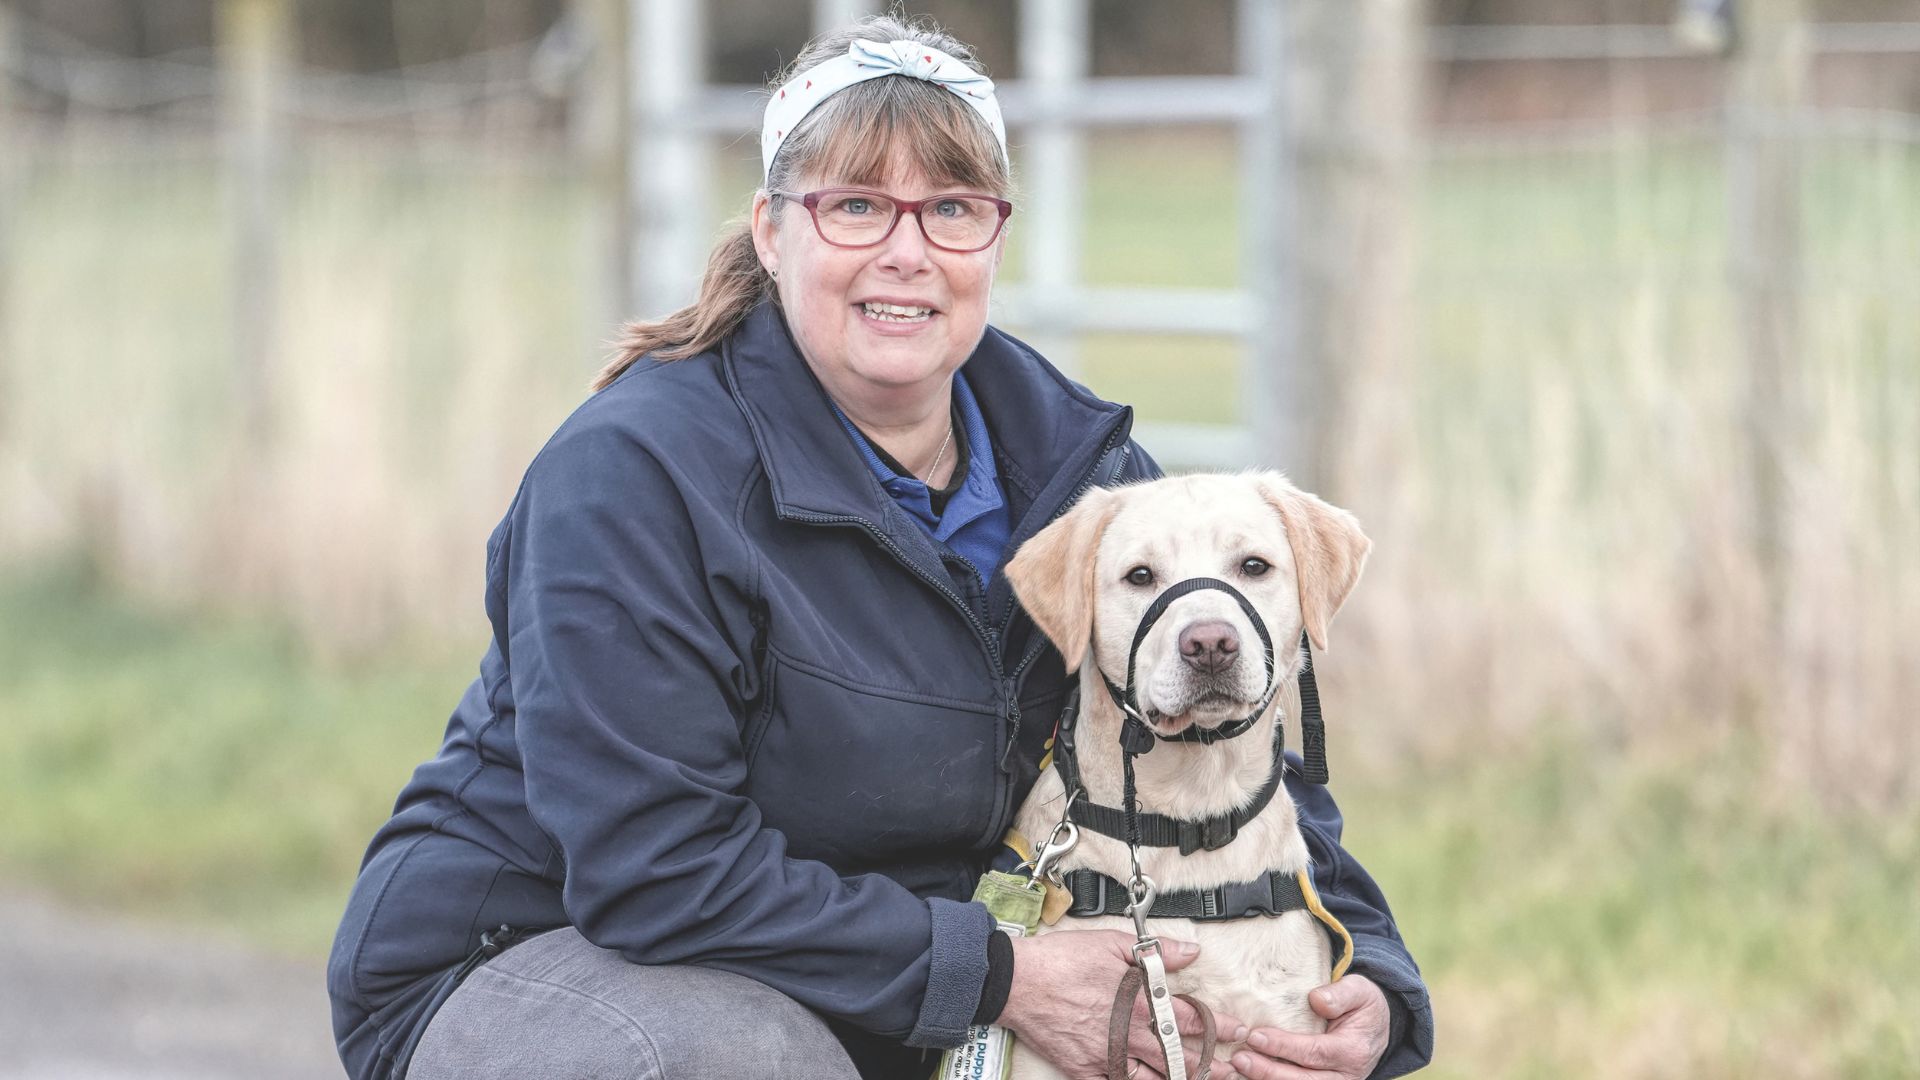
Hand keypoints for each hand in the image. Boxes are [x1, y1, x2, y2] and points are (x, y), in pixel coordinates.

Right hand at [1000, 930, 1244, 1079]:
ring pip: (1153, 1079)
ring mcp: (1107, 1056)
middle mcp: (1127, 1034)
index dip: (1218, 1025)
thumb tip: (1190, 952)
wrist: (1017, 983)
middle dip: (1209, 1064)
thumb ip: (1155, 953)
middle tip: (1231, 1069)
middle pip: (1178, 1056)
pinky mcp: (1085, 1070)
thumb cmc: (1061, 960)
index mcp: (1138, 1002)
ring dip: (1178, 1079)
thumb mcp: (1111, 945)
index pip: (1189, 1018)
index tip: (1238, 1029)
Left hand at [1223, 975, 1389, 1079]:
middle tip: (1239, 1059)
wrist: (1375, 1028)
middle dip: (1268, 1072)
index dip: (1283, 1046)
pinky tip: (1249, 1076)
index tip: (1255, 1036)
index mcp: (1353, 1051)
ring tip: (1238, 1068)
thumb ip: (1341, 994)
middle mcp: (1344, 1076)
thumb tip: (1317, 1000)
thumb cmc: (1362, 1006)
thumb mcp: (1360, 990)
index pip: (1314, 1052)